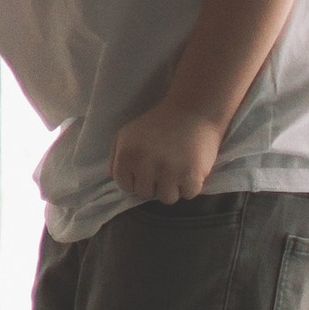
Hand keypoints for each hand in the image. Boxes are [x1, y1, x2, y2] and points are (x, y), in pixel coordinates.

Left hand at [111, 100, 225, 205]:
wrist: (192, 110)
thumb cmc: (158, 123)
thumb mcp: (127, 134)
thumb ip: (116, 157)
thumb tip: (116, 179)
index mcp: (127, 155)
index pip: (125, 186)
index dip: (135, 181)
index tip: (145, 172)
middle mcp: (145, 165)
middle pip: (145, 194)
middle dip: (154, 184)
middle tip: (163, 170)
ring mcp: (169, 171)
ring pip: (167, 199)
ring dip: (172, 188)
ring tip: (177, 172)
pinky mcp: (191, 175)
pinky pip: (188, 195)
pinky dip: (191, 186)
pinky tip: (190, 171)